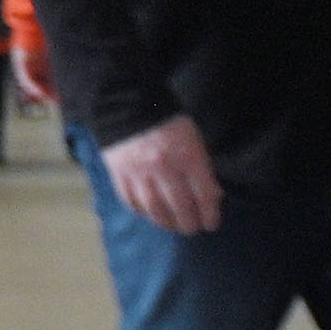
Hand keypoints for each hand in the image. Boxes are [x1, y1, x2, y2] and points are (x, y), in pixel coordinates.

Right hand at [101, 114, 222, 234]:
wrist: (127, 102)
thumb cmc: (167, 120)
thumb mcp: (193, 138)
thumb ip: (202, 167)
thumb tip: (212, 197)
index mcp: (187, 156)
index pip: (204, 196)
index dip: (210, 215)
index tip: (211, 223)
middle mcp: (164, 168)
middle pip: (180, 208)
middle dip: (189, 224)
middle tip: (192, 228)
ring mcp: (139, 173)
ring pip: (155, 210)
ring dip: (167, 223)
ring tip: (172, 225)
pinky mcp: (119, 174)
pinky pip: (132, 202)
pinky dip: (143, 212)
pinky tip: (150, 212)